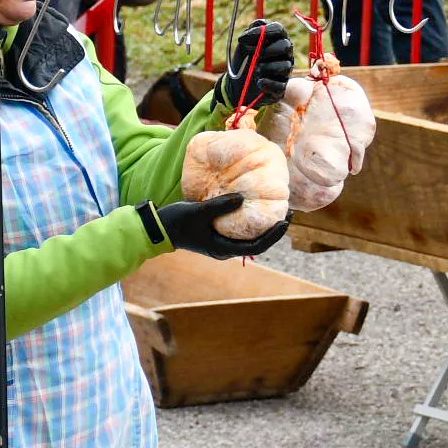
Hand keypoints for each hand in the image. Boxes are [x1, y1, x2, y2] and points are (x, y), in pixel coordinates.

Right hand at [152, 194, 287, 258]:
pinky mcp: (217, 235)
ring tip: (278, 210)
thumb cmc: (177, 221)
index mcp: (223, 249)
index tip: (287, 221)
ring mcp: (221, 243)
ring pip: (250, 237)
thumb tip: (242, 198)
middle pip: (258, 243)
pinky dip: (251, 222)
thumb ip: (220, 205)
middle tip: (290, 213)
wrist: (157, 229)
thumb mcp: (199, 211)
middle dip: (275, 230)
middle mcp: (225, 249)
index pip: (257, 246)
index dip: (274, 235)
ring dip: (264, 226)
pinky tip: (256, 209)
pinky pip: (240, 231)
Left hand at [219, 19, 294, 109]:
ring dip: (266, 68)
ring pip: (284, 66)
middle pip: (285, 45)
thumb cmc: (243, 61)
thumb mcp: (244, 44)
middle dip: (267, 50)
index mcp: (277, 40)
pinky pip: (280, 85)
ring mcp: (285, 71)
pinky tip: (258, 82)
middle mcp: (285, 54)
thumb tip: (261, 25)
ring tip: (254, 71)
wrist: (237, 85)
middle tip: (255, 56)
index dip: (264, 31)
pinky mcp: (282, 87)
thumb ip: (251, 32)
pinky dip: (267, 83)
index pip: (278, 29)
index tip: (244, 39)